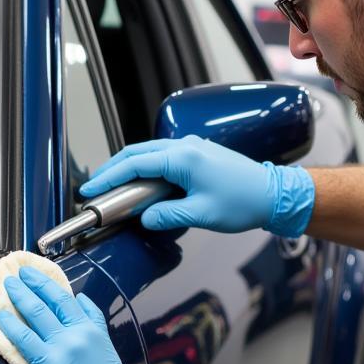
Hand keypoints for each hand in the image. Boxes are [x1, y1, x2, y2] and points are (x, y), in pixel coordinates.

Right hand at [80, 135, 314, 236]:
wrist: (274, 194)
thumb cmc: (243, 202)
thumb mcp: (201, 214)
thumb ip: (167, 215)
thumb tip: (144, 218)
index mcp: (183, 157)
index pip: (134, 164)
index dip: (108, 178)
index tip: (90, 191)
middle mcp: (185, 146)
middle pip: (136, 153)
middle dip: (111, 170)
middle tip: (93, 188)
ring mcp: (191, 147)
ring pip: (148, 152)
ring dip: (127, 168)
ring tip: (111, 186)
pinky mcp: (197, 154)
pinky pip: (162, 156)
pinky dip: (144, 167)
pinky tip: (139, 182)